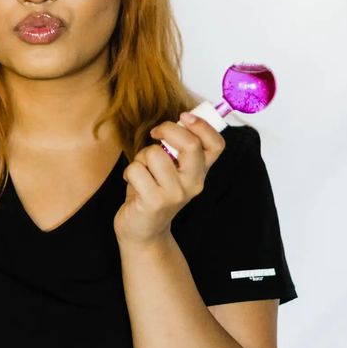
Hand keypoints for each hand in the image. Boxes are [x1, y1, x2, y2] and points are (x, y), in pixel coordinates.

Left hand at [113, 113, 225, 247]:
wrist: (143, 230)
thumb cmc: (154, 191)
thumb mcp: (172, 169)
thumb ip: (178, 148)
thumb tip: (180, 119)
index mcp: (201, 172)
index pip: (216, 145)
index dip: (203, 125)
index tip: (184, 116)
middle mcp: (194, 183)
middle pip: (190, 144)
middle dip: (168, 129)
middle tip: (155, 134)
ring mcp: (175, 194)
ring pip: (154, 154)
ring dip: (141, 157)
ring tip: (142, 170)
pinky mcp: (155, 202)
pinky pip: (136, 169)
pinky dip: (130, 172)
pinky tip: (134, 183)